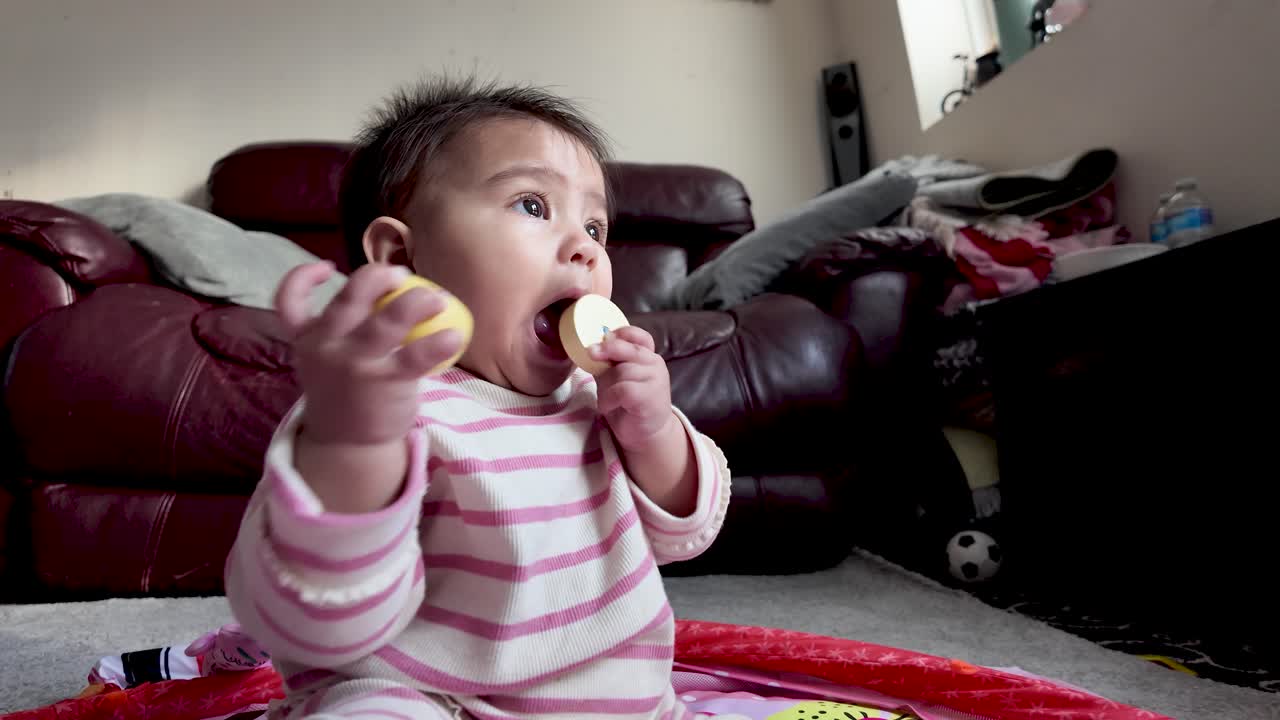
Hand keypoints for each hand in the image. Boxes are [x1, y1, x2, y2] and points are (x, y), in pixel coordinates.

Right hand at [275, 262, 463, 447]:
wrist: (345, 444)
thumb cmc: (344, 390)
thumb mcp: (326, 358)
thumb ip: (343, 328)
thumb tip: (383, 290)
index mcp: (308, 337)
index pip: (288, 301)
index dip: (303, 277)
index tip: (327, 266)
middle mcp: (327, 346)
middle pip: (349, 299)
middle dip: (377, 277)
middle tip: (401, 275)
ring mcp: (355, 364)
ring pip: (385, 323)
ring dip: (416, 303)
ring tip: (438, 299)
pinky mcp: (384, 382)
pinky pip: (415, 357)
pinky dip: (438, 343)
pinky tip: (455, 335)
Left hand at [591, 326, 677, 451]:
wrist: (644, 433)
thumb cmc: (627, 403)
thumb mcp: (616, 377)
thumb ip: (609, 362)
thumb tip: (592, 347)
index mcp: (648, 356)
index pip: (639, 336)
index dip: (622, 333)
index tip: (605, 337)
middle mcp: (655, 364)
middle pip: (628, 350)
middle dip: (607, 350)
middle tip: (591, 353)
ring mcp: (655, 380)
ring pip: (621, 372)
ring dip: (605, 387)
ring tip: (606, 399)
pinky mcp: (650, 397)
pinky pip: (622, 390)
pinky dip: (609, 399)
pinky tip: (608, 406)